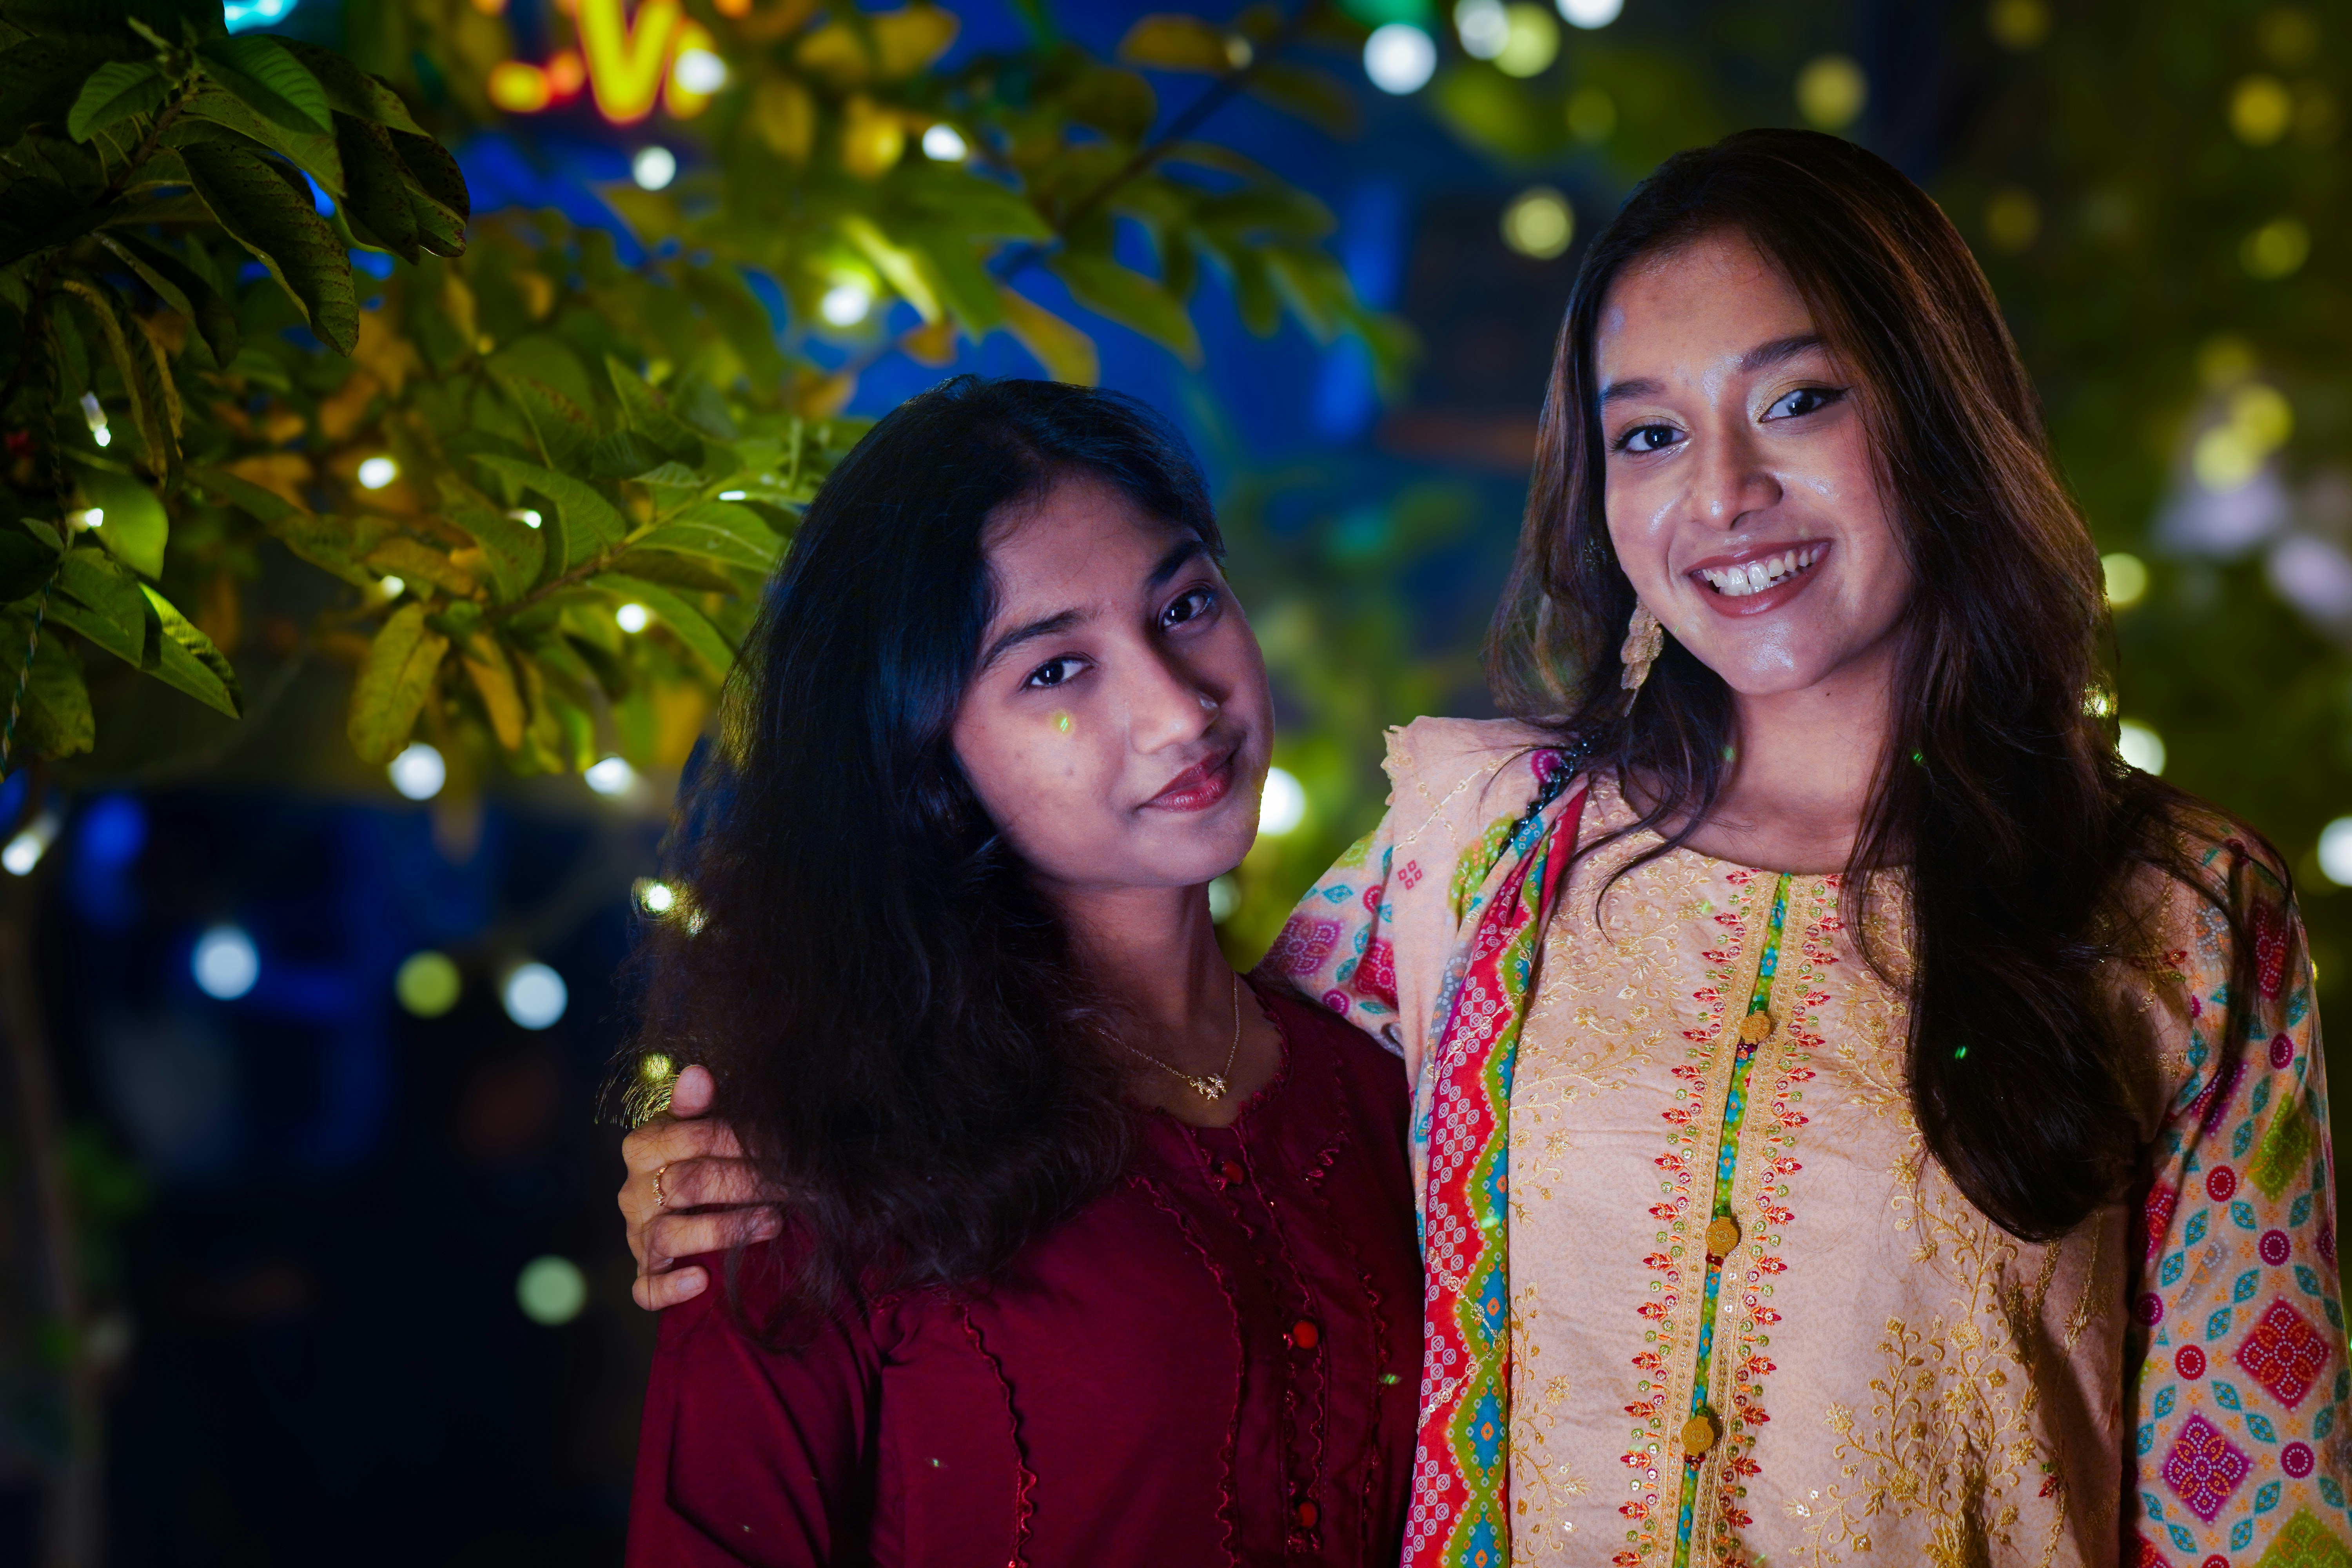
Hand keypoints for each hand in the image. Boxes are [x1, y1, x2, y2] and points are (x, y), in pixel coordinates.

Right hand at [617, 1064, 779, 1309]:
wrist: (693, 1201)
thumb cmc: (705, 1155)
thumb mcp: (705, 1123)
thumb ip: (700, 1102)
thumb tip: (699, 1074)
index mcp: (643, 1146)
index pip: (690, 1137)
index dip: (740, 1139)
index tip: (785, 1144)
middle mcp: (633, 1191)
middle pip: (686, 1185)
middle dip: (746, 1184)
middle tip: (794, 1184)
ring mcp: (637, 1234)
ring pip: (668, 1235)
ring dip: (724, 1230)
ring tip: (774, 1223)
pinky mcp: (646, 1271)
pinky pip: (645, 1288)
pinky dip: (670, 1288)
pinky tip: (702, 1281)